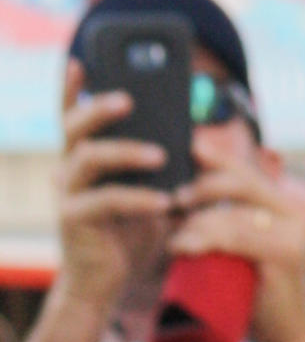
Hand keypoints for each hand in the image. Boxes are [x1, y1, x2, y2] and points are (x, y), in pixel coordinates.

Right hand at [52, 61, 174, 317]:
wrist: (111, 283)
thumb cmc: (134, 229)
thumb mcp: (155, 189)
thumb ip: (167, 162)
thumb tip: (197, 137)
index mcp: (87, 154)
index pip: (74, 113)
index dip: (73, 86)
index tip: (82, 58)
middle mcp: (70, 168)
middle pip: (73, 126)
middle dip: (98, 106)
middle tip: (128, 99)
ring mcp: (68, 194)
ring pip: (88, 157)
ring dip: (127, 151)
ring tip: (161, 154)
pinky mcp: (74, 220)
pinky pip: (105, 200)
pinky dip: (137, 197)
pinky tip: (164, 201)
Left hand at [172, 134, 304, 341]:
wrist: (287, 340)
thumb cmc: (258, 299)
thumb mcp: (246, 257)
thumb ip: (232, 232)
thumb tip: (189, 209)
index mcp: (286, 210)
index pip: (249, 175)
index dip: (220, 160)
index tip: (190, 150)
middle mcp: (294, 216)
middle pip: (242, 185)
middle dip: (202, 187)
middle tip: (174, 201)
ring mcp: (292, 235)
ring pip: (231, 215)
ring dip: (195, 224)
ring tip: (172, 239)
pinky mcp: (283, 255)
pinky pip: (235, 238)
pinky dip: (203, 239)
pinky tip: (181, 246)